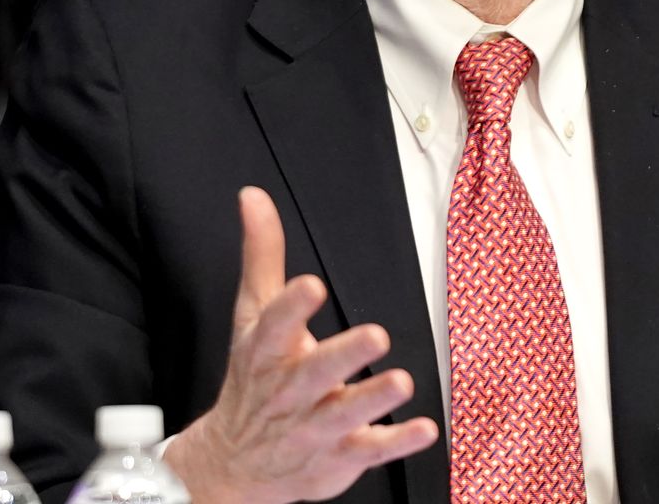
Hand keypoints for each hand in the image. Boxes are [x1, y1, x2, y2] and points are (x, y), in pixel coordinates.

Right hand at [161, 187, 438, 503]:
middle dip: (343, 356)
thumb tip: (254, 195)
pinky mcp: (337, 456)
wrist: (234, 462)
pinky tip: (424, 428)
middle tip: (376, 334)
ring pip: (344, 414)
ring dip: (373, 398)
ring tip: (403, 381)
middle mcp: (289, 391)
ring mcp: (313, 427)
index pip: (276, 325)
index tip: (312, 285)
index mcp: (266, 351)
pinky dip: (396, 442)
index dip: (292, 306)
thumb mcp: (252, 314)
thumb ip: (262, 255)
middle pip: (314, 373)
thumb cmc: (253, 378)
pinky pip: (369, 450)